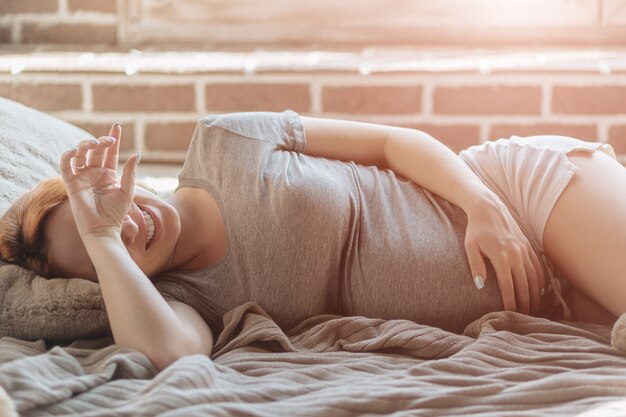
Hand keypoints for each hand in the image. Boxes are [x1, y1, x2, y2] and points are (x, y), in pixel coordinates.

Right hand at [59, 123, 140, 238]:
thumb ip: (130, 172)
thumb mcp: (127, 190)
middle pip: (96, 150)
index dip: (113, 138)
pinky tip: (75, 151)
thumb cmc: (116, 213)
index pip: (110, 152)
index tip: (117, 125)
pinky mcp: (71, 184)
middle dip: (101, 141)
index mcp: (109, 173)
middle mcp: (95, 173)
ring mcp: (82, 177)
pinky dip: (68, 156)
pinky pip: (65, 166)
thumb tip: (137, 153)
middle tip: (108, 140)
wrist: (103, 228)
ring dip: (85, 145)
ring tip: (95, 144)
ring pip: (80, 154)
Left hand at [463, 197, 546, 315]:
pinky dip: (541, 280)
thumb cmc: (476, 230)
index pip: (508, 286)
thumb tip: (480, 285)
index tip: (510, 315)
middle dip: (525, 303)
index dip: (510, 302)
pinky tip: (540, 291)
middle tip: (524, 318)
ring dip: (535, 295)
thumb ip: (475, 265)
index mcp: (501, 256)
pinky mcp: (529, 246)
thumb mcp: (470, 247)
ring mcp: (524, 250)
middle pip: (524, 285)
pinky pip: (539, 267)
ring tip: (534, 309)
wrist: (489, 209)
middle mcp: (516, 254)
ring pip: (534, 278)